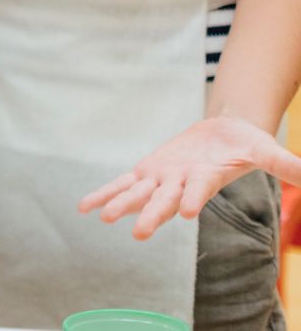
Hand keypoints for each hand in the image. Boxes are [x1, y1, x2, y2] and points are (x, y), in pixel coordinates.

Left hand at [80, 117, 300, 239]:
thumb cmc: (247, 144)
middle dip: (152, 215)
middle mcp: (183, 183)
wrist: (227, 133)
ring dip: (121, 204)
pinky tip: (85, 207)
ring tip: (102, 217)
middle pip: (166, 200)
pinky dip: (106, 192)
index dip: (193, 198)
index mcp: (208, 178)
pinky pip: (124, 182)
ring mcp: (164, 178)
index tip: (187, 213)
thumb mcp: (266, 150)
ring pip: (139, 193)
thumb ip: (286, 165)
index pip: (200, 190)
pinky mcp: (150, 169)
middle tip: (138, 233)